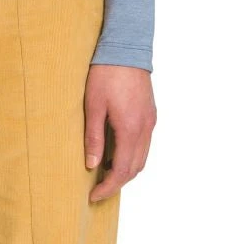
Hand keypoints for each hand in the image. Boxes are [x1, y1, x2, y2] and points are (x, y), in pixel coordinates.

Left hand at [83, 64, 156, 201]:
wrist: (126, 47)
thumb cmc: (106, 73)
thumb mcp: (93, 105)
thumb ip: (94, 137)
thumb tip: (92, 165)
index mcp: (130, 129)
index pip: (122, 171)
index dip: (108, 187)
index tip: (94, 196)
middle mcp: (145, 129)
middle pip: (135, 168)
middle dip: (117, 182)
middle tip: (98, 188)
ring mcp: (150, 121)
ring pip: (142, 157)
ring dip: (126, 169)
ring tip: (104, 171)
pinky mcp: (150, 113)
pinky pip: (144, 143)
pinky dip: (132, 154)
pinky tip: (116, 150)